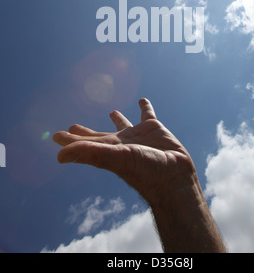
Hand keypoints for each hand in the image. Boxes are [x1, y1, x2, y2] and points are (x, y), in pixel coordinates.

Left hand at [53, 98, 196, 205]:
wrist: (174, 176)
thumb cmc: (145, 171)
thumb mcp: (115, 158)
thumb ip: (90, 154)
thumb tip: (59, 156)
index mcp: (108, 150)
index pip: (83, 144)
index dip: (69, 140)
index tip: (55, 135)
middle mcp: (121, 143)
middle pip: (98, 136)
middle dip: (85, 133)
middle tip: (72, 126)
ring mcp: (138, 136)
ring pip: (124, 124)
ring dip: (116, 119)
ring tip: (111, 111)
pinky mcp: (154, 129)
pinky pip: (147, 114)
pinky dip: (144, 107)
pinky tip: (142, 100)